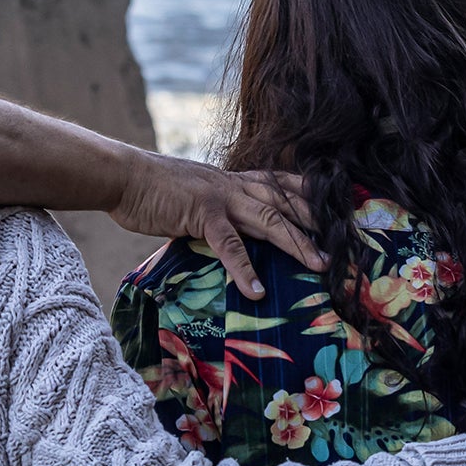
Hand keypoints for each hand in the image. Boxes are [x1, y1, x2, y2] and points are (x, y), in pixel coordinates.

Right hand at [110, 155, 321, 297]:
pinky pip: (229, 244)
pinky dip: (244, 268)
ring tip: (318, 265)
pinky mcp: (201, 213)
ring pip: (269, 219)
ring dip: (297, 243)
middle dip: (316, 222)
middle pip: (285, 201)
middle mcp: (234, 185)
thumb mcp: (194, 195)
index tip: (335, 206)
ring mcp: (220, 197)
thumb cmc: (153, 189)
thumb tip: (229, 232)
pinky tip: (256, 289)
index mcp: (233, 181)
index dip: (309, 193)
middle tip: (342, 242)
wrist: (123, 175)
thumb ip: (216, 210)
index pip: (280, 183)